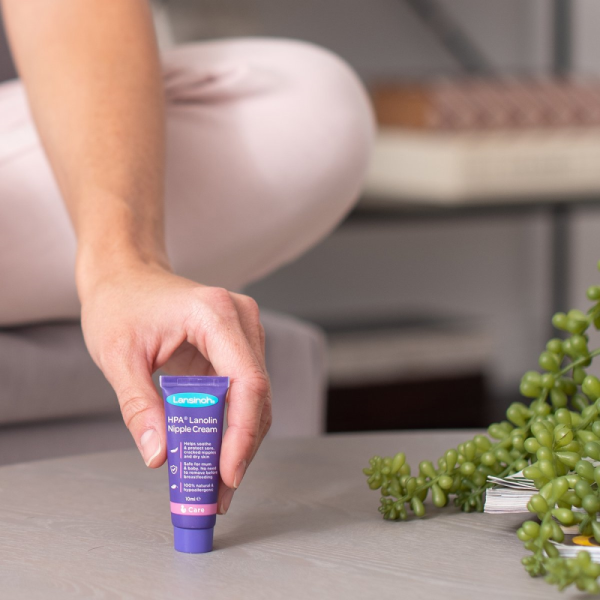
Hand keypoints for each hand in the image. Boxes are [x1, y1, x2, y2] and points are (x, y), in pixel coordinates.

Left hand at [79, 263, 271, 513]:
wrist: (125, 275)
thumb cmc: (120, 304)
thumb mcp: (118, 357)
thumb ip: (140, 406)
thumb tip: (160, 456)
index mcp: (215, 314)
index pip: (247, 381)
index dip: (242, 433)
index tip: (227, 473)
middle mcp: (240, 319)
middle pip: (257, 394)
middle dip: (240, 447)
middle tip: (217, 493)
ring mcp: (243, 331)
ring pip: (255, 398)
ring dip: (238, 441)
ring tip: (215, 485)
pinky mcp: (236, 346)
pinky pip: (242, 392)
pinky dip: (231, 425)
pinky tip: (215, 454)